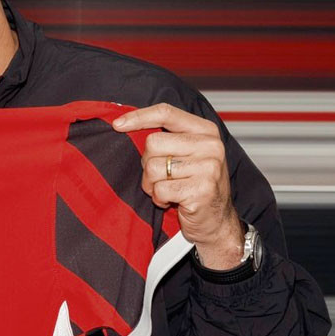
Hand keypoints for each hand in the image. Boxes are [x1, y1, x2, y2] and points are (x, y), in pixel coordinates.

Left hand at [112, 103, 244, 269]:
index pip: (166, 113)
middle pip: (153, 143)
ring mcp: (209, 167)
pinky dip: (159, 199)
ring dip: (152, 184)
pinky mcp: (201, 189)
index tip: (117, 125)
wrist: (217, 222)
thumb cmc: (195, 186)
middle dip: (147, 164)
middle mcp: (210, 145)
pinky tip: (173, 202)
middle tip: (162, 178)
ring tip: (168, 190)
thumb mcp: (187, 155)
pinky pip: (160, 189)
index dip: (138, 117)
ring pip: (153, 168)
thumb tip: (124, 124)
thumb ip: (167, 138)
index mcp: (206, 131)